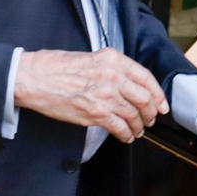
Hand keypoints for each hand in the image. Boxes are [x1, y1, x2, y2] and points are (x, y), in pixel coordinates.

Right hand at [15, 49, 167, 140]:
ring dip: (139, 126)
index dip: (158, 94)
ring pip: (134, 115)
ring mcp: (105, 94)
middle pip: (145, 98)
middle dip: (151, 113)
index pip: (146, 77)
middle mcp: (113, 75)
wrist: (34, 78)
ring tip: (137, 131)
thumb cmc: (57, 67)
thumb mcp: (92, 58)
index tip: (162, 105)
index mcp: (113, 59)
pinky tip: (125, 136)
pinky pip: (120, 127)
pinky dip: (126, 134)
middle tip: (150, 120)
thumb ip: (113, 69)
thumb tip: (131, 86)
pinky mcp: (95, 112)